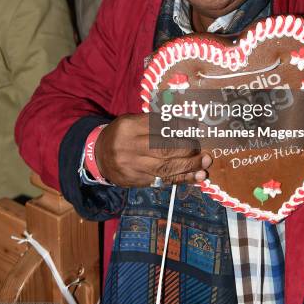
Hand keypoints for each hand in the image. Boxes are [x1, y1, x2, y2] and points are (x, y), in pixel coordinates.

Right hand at [93, 114, 211, 186]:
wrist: (98, 156)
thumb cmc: (123, 134)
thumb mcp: (133, 122)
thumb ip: (155, 123)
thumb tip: (187, 126)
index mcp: (130, 126)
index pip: (160, 126)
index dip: (180, 128)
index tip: (197, 128)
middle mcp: (130, 146)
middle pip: (163, 149)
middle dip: (188, 150)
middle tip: (203, 149)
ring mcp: (132, 166)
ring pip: (165, 168)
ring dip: (189, 166)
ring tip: (205, 163)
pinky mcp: (135, 181)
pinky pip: (162, 180)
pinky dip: (181, 179)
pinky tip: (195, 177)